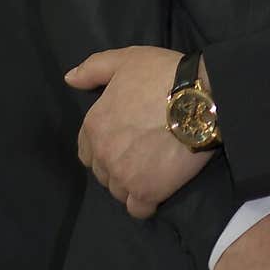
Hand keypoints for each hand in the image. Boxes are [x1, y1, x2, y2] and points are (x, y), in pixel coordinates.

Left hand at [65, 46, 213, 218]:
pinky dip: (146, 202)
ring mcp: (124, 175)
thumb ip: (94, 69)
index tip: (125, 139)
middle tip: (143, 152)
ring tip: (153, 168)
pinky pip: (138, 209)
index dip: (104, 146)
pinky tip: (159, 188)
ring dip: (132, 183)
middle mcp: (104, 153)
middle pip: (103, 173)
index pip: (87, 150)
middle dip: (118, 165)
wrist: (201, 98)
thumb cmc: (164, 75)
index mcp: (94, 125)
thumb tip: (69, 79)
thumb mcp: (127, 59)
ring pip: (119, 191)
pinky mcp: (147, 191)